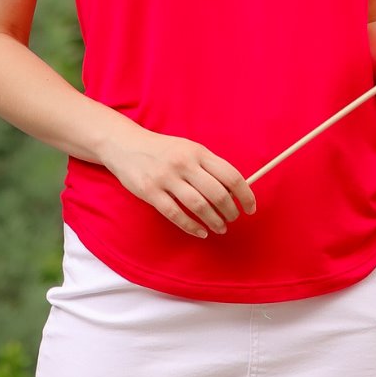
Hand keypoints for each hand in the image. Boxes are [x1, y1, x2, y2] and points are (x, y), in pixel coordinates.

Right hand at [99, 123, 254, 238]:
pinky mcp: (150, 192)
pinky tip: (201, 232)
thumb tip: (234, 191)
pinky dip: (192, 227)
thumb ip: (208, 166)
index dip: (245, 195)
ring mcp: (166, 178)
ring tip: (221, 228)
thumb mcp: (188, 149)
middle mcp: (184, 164)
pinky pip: (176, 214)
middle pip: (217, 193)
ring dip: (214, 221)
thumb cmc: (163, 150)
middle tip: (233, 218)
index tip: (251, 207)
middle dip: (230, 211)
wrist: (125, 144)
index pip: (230, 176)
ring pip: (198, 206)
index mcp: (198, 152)